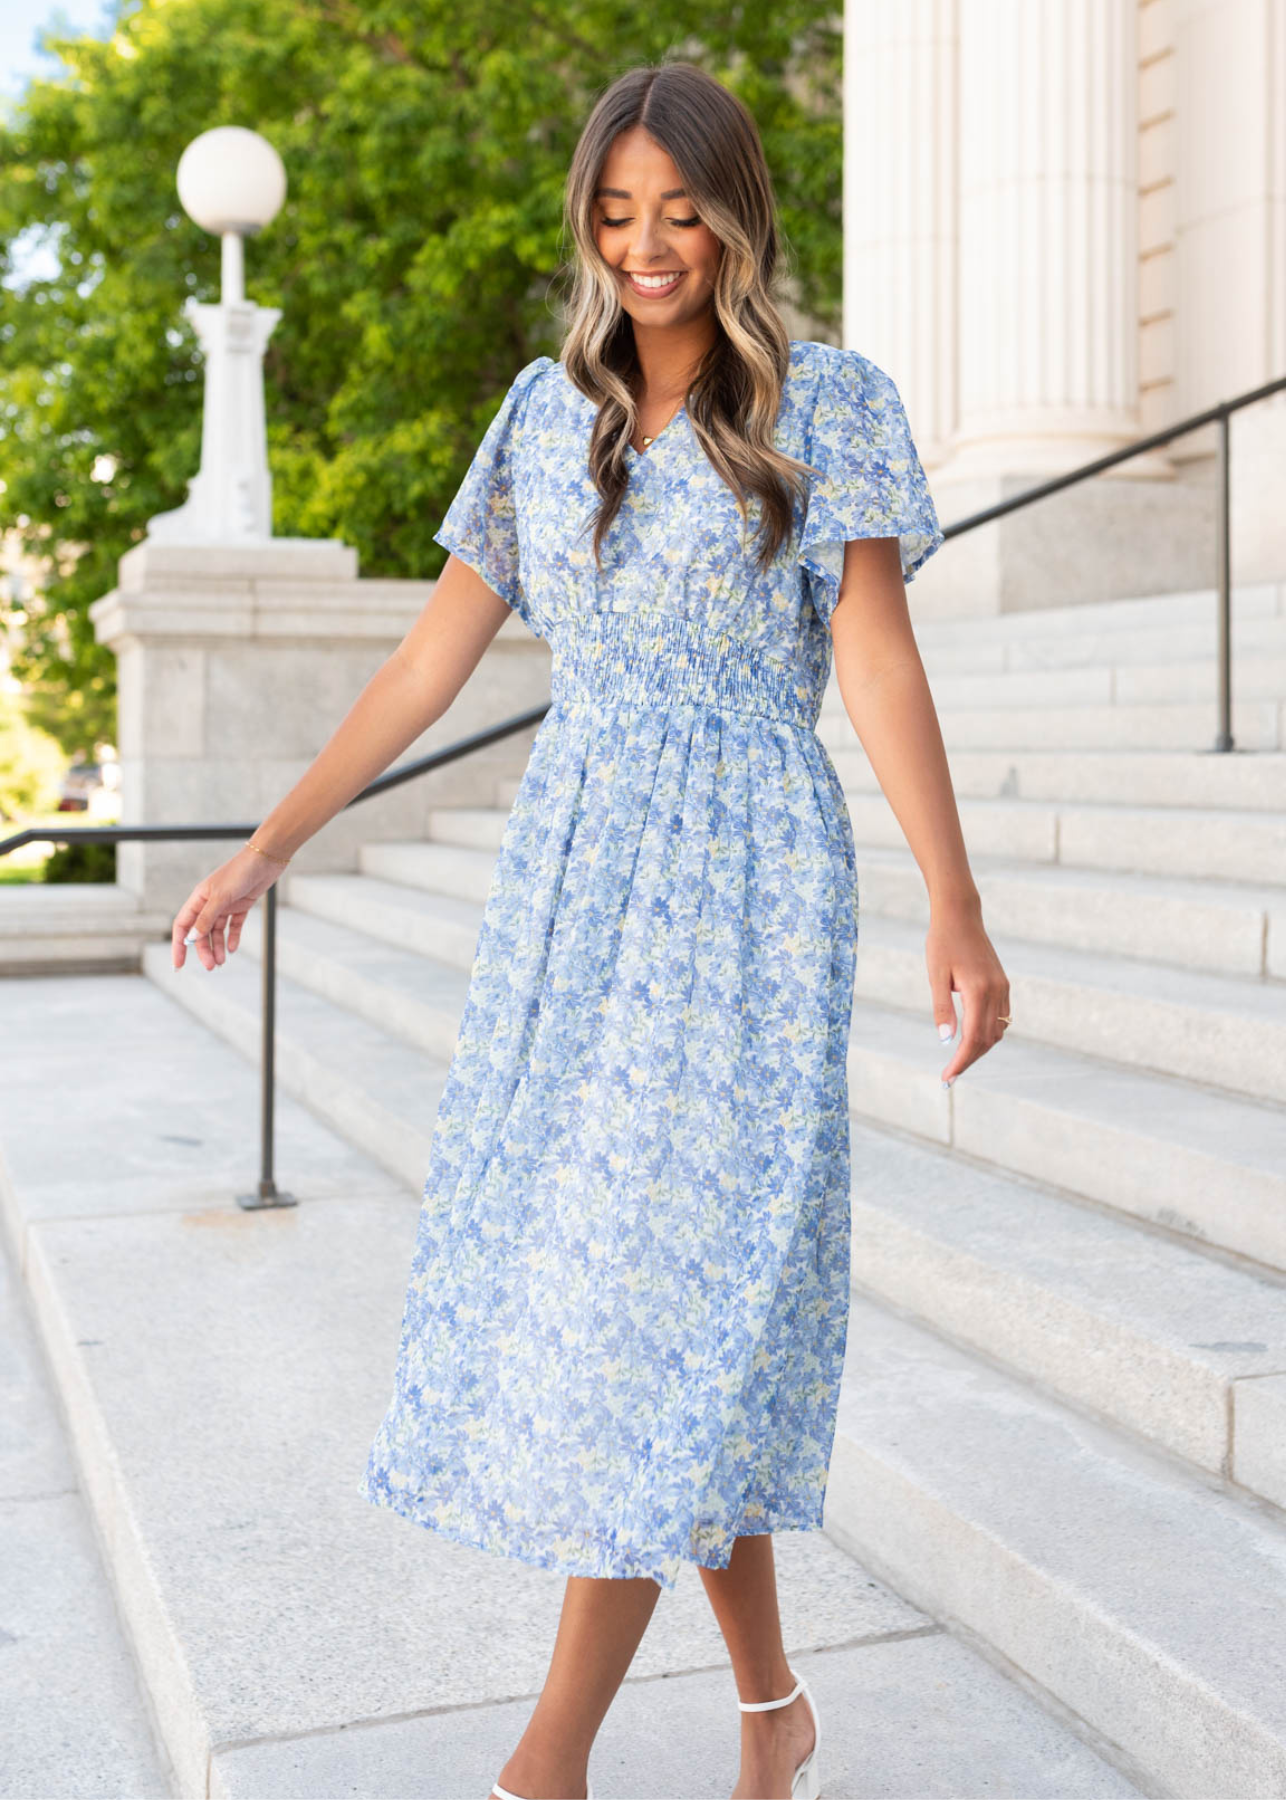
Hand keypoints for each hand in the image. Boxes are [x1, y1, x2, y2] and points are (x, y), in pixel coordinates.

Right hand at [171, 844, 289, 971]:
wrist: (265, 859)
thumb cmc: (239, 873)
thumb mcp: (220, 897)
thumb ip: (206, 918)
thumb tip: (191, 938)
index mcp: (198, 898)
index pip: (182, 925)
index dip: (179, 945)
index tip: (179, 965)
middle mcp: (209, 902)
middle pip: (200, 932)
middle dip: (203, 950)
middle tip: (211, 967)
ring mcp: (225, 905)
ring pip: (216, 931)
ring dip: (218, 947)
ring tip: (222, 963)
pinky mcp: (241, 905)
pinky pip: (233, 926)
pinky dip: (233, 937)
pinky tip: (233, 949)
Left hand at [925, 903, 1010, 1085]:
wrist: (960, 916)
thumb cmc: (942, 943)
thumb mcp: (936, 976)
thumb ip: (942, 1009)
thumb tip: (946, 1042)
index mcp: (979, 990)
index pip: (974, 1038)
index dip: (961, 1061)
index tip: (947, 1077)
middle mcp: (997, 991)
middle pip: (988, 1039)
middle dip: (969, 1060)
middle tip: (949, 1076)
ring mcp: (1003, 988)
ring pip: (998, 1031)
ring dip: (980, 1049)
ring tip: (958, 1061)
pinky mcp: (1002, 984)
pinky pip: (1001, 1018)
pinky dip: (988, 1034)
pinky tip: (972, 1039)